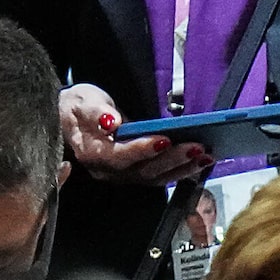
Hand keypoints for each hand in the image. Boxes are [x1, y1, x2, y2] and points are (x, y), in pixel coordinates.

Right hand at [59, 83, 212, 186]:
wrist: (73, 119)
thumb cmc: (78, 108)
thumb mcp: (82, 101)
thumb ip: (95, 112)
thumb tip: (110, 121)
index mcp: (93, 152)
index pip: (119, 155)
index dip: (141, 149)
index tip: (163, 139)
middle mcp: (109, 171)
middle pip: (144, 170)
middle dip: (173, 159)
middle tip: (197, 147)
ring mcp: (124, 176)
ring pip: (156, 178)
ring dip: (183, 168)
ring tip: (206, 155)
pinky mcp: (136, 175)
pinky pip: (161, 177)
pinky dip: (182, 170)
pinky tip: (200, 161)